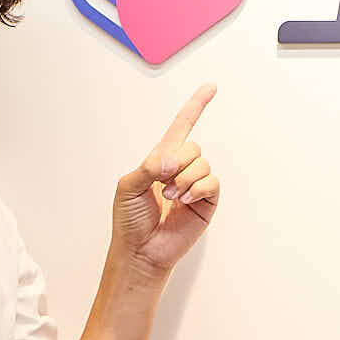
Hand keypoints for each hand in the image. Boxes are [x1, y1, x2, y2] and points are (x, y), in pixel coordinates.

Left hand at [112, 84, 220, 272]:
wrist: (140, 251)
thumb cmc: (130, 220)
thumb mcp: (127, 186)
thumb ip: (149, 166)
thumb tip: (173, 158)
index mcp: (160, 160)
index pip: (181, 126)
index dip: (195, 106)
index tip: (211, 88)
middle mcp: (181, 169)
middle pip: (193, 146)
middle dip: (178, 162)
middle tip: (162, 182)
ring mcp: (195, 185)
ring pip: (203, 163)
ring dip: (186, 178)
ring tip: (170, 196)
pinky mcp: (206, 202)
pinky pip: (212, 182)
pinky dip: (198, 188)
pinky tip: (185, 200)